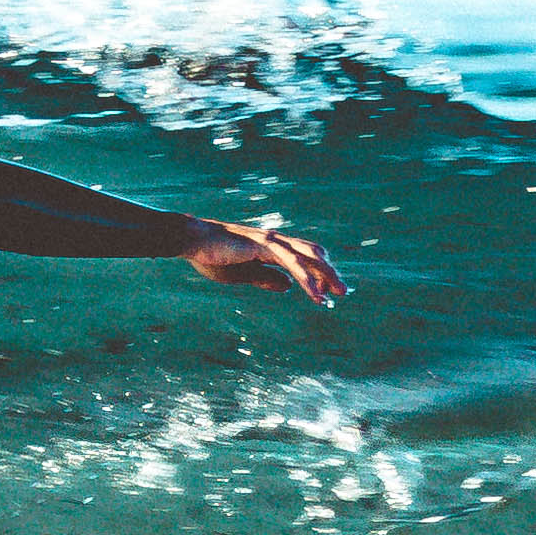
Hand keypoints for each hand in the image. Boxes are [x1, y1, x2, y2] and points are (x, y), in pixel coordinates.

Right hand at [187, 218, 346, 305]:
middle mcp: (275, 241)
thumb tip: (288, 287)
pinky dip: (305, 278)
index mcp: (270, 247)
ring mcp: (270, 241)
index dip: (318, 272)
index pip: (303, 257)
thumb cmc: (211, 255)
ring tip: (337, 293)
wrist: (192, 241)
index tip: (328, 291)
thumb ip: (265, 278)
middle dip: (329, 273)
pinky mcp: (263, 246)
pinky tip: (315, 293)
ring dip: (325, 275)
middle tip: (343, 292)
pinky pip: (291, 263)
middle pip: (312, 254)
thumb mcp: (242, 274)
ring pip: (307, 257)